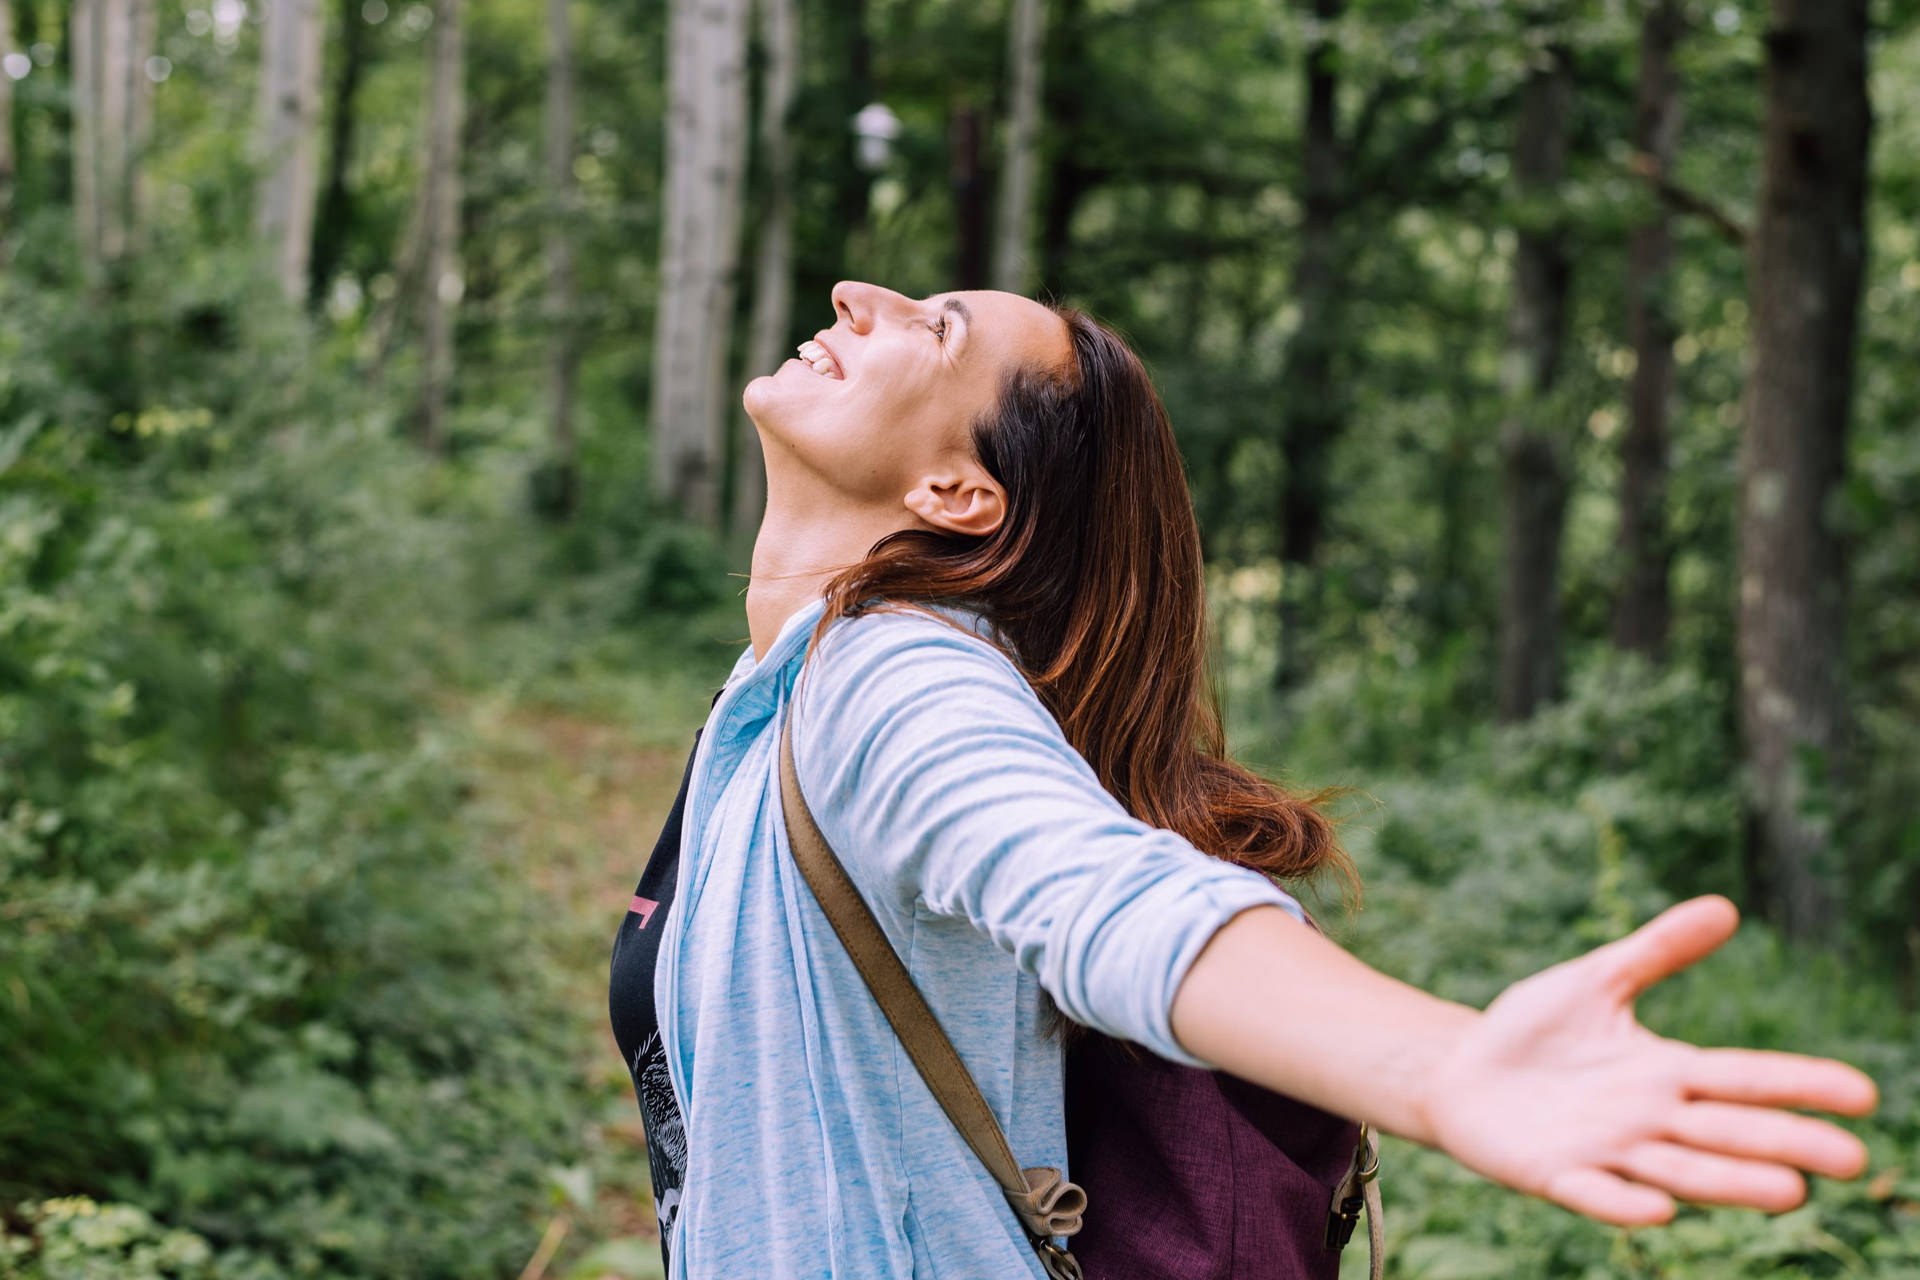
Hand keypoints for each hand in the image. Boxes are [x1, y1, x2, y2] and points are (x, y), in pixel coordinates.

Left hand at [1417, 895, 1879, 1224]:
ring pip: (1678, 1172)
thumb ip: (1658, 950)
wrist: (1458, 1069)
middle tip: (1852, 1160)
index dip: (1799, 1085)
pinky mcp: (1554, 1176)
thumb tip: (1727, 907)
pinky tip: (1657, 1208)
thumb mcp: (1595, 980)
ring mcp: (1605, 1153)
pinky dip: (1623, 1203)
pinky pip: (1593, 1193)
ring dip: (1729, 1184)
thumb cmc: (1532, 1029)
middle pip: (1728, 1133)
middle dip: (1786, 1143)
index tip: (1862, 1093)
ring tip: (1788, 1192)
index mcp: (1665, 1073)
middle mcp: (1648, 1120)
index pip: (1744, 1078)